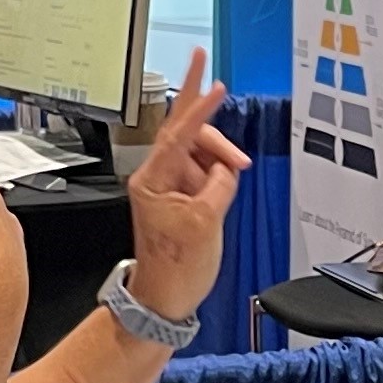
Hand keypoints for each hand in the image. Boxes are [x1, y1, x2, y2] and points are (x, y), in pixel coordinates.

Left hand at [123, 51, 245, 326]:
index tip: (214, 83)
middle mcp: (157, 177)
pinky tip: (222, 190)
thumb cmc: (175, 268)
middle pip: (187, 134)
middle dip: (213, 135)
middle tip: (229, 125)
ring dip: (220, 161)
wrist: (165, 299)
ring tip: (228, 185)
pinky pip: (204, 172)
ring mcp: (170, 187)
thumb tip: (227, 167)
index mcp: (153, 179)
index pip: (178, 132)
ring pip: (200, 153)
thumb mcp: (206, 222)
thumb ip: (220, 182)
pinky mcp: (181, 198)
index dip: (199, 105)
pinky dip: (219, 175)